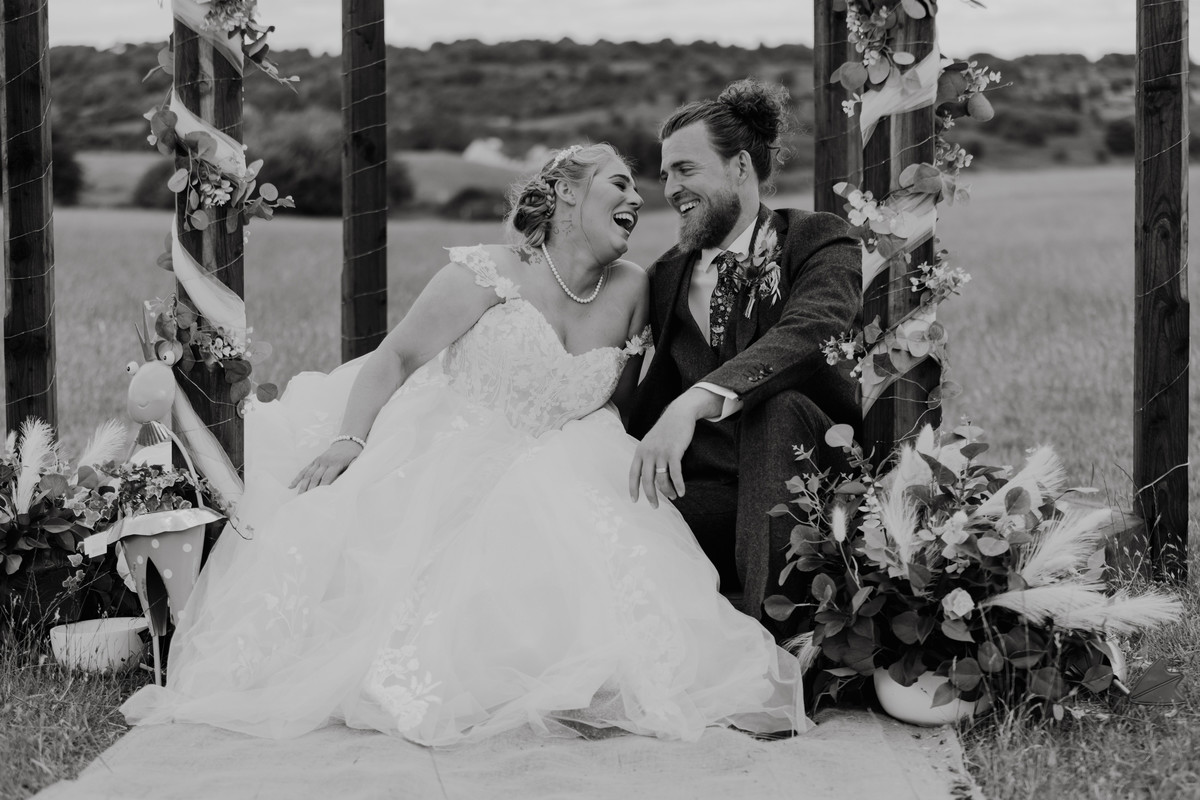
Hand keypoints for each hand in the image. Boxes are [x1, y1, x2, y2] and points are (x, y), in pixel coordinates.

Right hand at [289, 440, 363, 493]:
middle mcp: (325, 461)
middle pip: (316, 477)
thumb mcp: (355, 461)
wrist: (347, 441)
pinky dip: (297, 478)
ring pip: (308, 474)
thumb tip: (348, 481)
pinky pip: (304, 470)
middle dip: (310, 489)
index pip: (327, 477)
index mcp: (336, 463)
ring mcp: (318, 461)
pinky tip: (291, 486)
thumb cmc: (353, 455)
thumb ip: (351, 470)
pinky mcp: (315, 461)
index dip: (322, 486)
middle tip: (306, 500)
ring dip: (303, 486)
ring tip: (299, 497)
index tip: (318, 496)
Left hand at [628, 388, 721, 507]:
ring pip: (662, 479)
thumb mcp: (650, 442)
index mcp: (640, 451)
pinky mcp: (674, 452)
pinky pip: (676, 474)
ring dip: (668, 491)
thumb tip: (649, 476)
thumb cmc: (666, 430)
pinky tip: (682, 492)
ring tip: (674, 496)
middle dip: (651, 496)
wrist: (678, 414)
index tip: (635, 501)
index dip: (633, 489)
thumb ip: (647, 456)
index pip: (633, 474)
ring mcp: (661, 453)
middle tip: (655, 506)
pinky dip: (679, 485)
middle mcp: (648, 453)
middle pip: (647, 481)